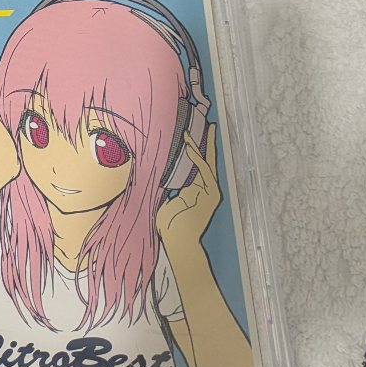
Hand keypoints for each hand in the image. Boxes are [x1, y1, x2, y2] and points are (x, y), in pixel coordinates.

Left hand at [156, 120, 220, 254]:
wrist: (179, 242)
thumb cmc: (169, 224)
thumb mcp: (164, 199)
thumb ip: (165, 185)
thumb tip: (155, 170)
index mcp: (195, 189)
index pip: (196, 164)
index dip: (194, 148)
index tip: (190, 133)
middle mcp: (205, 188)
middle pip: (206, 160)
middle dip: (206, 142)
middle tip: (208, 124)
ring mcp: (210, 192)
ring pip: (206, 163)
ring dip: (201, 146)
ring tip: (199, 130)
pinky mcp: (211, 195)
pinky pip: (203, 172)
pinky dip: (197, 159)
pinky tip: (190, 147)